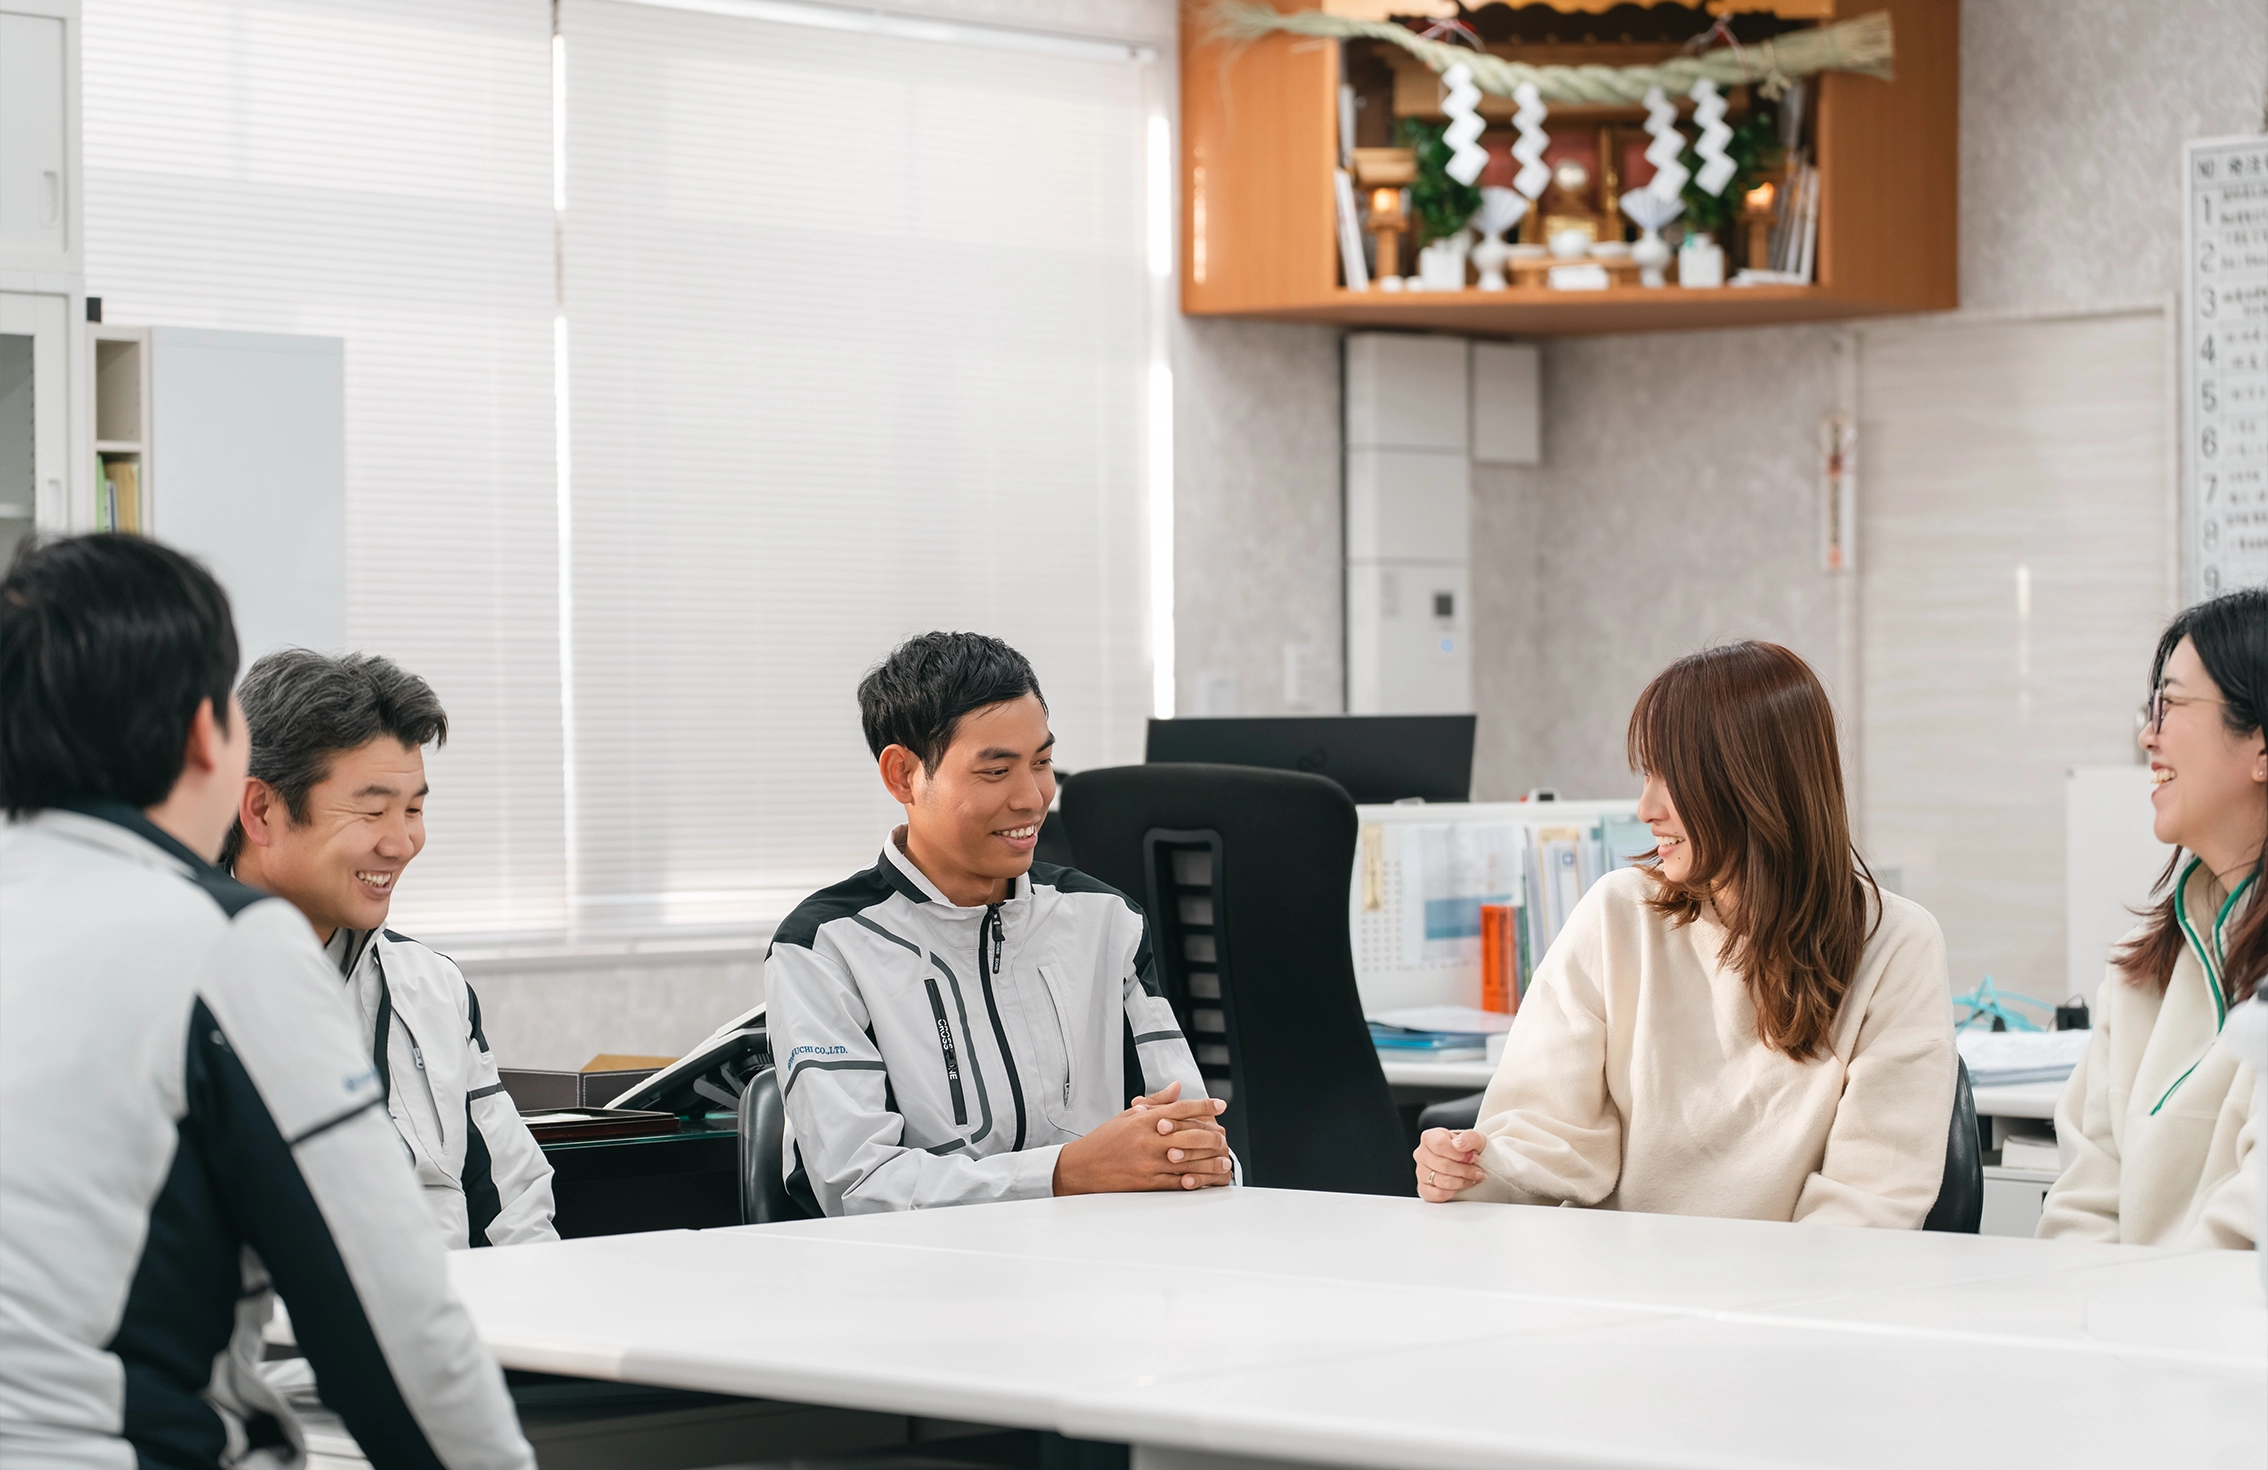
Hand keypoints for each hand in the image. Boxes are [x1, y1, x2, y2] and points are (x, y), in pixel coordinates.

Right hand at [1054, 1086, 1232, 1194]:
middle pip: (1189, 1134)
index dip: (1204, 1105)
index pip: (1180, 1108)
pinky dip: (1194, 1180)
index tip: (1221, 1105)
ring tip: (1224, 1160)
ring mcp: (1149, 1162)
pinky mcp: (1147, 1182)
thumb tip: (1177, 1088)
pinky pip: (1176, 1181)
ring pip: (1188, 1161)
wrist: (1081, 1167)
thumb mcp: (1128, 1115)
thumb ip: (1156, 1102)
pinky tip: (1206, 1179)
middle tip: (1224, 1136)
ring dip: (1210, 1161)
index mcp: (1144, 1120)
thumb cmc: (1104, 1140)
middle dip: (1211, 1135)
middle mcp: (1148, 1139)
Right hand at [1415, 1127, 1485, 1202]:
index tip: (1474, 1158)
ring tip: (1473, 1178)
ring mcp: (1421, 1172)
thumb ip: (1470, 1137)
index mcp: (1430, 1137)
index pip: (1439, 1145)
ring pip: (1442, 1182)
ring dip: (1463, 1182)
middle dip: (1466, 1170)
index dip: (1460, 1154)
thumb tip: (1459, 1145)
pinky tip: (1461, 1186)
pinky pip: (1438, 1195)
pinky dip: (1454, 1192)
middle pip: (1443, 1165)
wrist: (1468, 1161)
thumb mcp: (1475, 1139)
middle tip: (1479, 1171)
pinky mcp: (1424, 1189)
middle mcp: (1422, 1154)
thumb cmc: (1468, 1149)